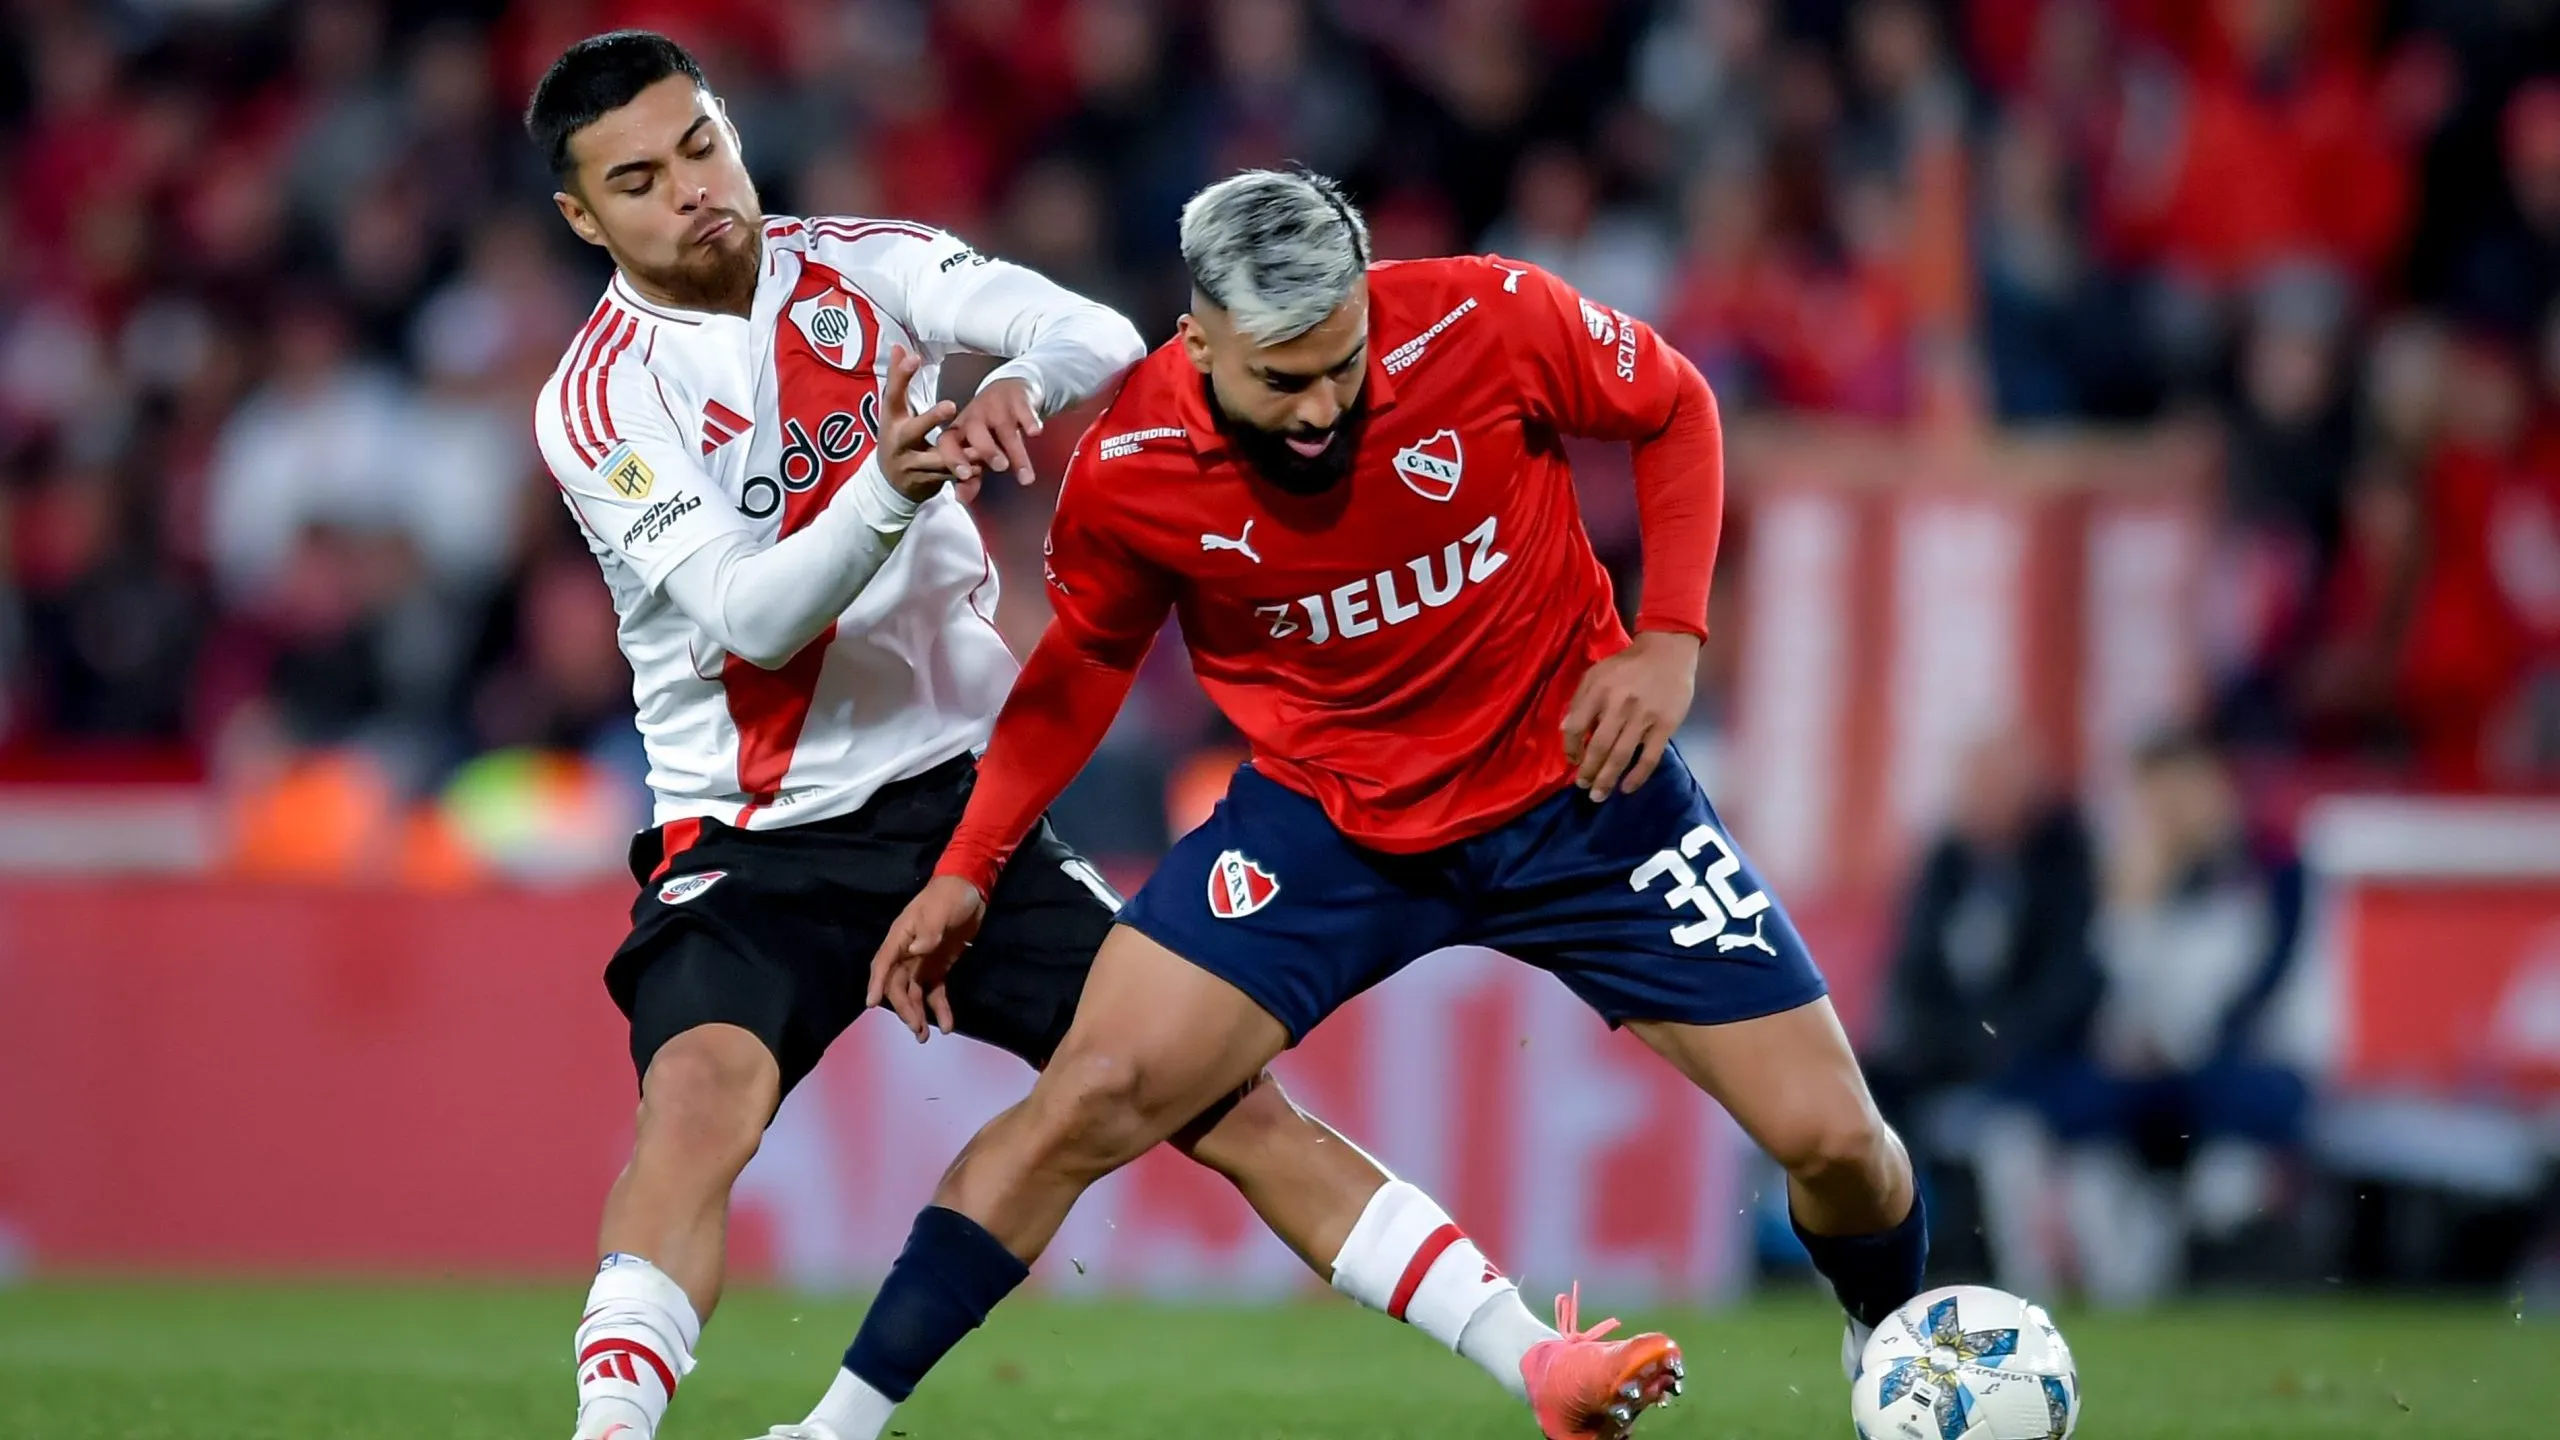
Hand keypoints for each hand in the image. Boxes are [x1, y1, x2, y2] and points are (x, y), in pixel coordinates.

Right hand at [866, 873, 987, 1041]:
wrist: (970, 890)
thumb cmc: (950, 896)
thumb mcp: (940, 910)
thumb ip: (929, 931)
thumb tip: (917, 950)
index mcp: (901, 937)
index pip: (884, 963)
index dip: (877, 984)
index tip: (871, 1004)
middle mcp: (907, 953)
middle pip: (898, 985)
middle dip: (904, 1007)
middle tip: (915, 1027)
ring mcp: (922, 962)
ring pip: (913, 993)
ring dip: (917, 1014)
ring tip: (924, 1037)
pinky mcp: (938, 968)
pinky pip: (935, 992)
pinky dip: (939, 1009)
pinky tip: (947, 1025)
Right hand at [877, 347, 965, 502]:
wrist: (889, 483)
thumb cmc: (897, 437)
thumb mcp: (894, 410)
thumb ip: (898, 379)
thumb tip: (897, 345)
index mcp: (891, 420)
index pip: (893, 395)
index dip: (901, 376)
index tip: (913, 357)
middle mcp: (899, 442)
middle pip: (913, 430)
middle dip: (930, 419)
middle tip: (951, 405)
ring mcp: (911, 464)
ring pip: (936, 458)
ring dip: (958, 453)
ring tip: (979, 447)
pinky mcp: (925, 482)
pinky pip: (946, 477)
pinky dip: (963, 472)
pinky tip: (981, 466)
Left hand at [933, 377, 1044, 487]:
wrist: (1012, 388)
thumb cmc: (991, 427)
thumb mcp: (977, 450)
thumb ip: (970, 476)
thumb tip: (961, 499)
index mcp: (960, 429)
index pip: (948, 441)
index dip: (954, 457)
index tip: (965, 475)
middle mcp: (976, 416)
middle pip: (976, 432)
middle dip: (987, 450)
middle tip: (1000, 468)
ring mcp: (997, 406)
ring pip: (1005, 428)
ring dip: (1015, 451)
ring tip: (1025, 476)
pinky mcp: (1019, 398)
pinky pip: (1024, 410)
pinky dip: (1030, 421)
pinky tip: (1035, 433)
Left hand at [1560, 630, 1699, 800]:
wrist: (1668, 652)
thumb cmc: (1627, 665)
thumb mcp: (1596, 674)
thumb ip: (1579, 700)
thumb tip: (1565, 731)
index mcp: (1599, 691)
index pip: (1575, 727)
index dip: (1570, 748)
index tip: (1573, 760)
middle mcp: (1620, 706)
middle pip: (1598, 747)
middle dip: (1588, 771)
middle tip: (1583, 786)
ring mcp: (1644, 718)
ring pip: (1621, 756)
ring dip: (1607, 779)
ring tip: (1598, 795)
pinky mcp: (1665, 726)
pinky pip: (1650, 757)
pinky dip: (1637, 776)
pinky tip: (1627, 788)